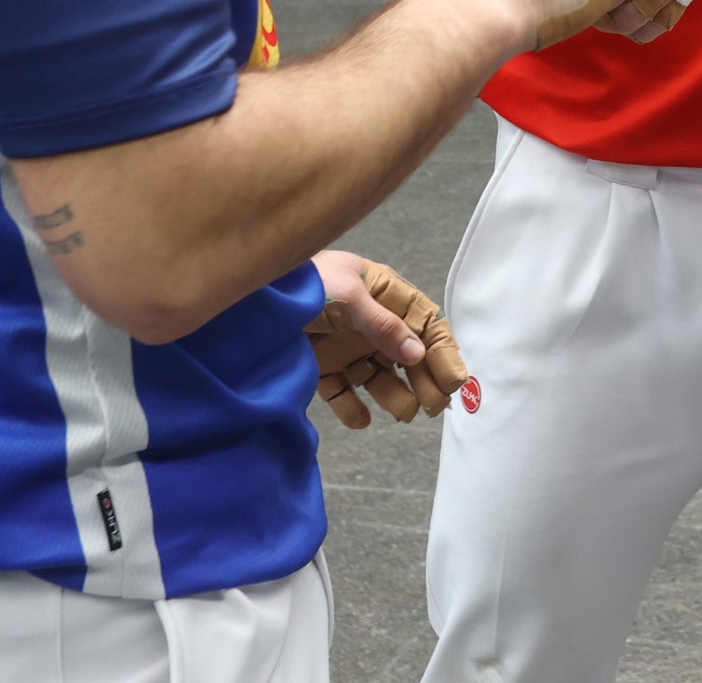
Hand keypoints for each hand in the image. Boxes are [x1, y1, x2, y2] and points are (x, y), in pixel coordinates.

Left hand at [306, 252, 470, 427]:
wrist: (246, 299)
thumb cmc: (301, 282)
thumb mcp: (347, 295)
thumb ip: (382, 324)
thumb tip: (418, 354)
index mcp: (382, 292)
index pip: (424, 322)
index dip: (442, 351)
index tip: (455, 381)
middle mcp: (369, 321)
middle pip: (406, 355)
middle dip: (424, 379)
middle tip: (437, 407)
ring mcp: (345, 345)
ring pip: (379, 376)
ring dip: (394, 395)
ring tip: (404, 413)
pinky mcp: (322, 367)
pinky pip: (344, 392)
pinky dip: (353, 409)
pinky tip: (361, 420)